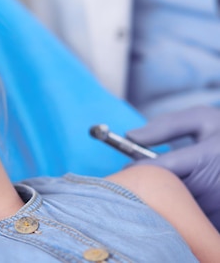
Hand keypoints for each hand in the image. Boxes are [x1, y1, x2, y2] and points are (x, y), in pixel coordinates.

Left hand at [127, 106, 219, 229]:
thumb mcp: (201, 119)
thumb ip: (166, 126)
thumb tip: (132, 136)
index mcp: (207, 157)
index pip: (160, 169)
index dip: (138, 169)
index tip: (130, 168)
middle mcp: (214, 185)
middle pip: (165, 193)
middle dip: (150, 186)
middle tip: (142, 180)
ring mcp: (218, 205)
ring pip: (178, 209)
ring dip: (167, 200)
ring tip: (165, 187)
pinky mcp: (219, 218)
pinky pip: (193, 221)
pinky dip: (184, 212)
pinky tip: (184, 198)